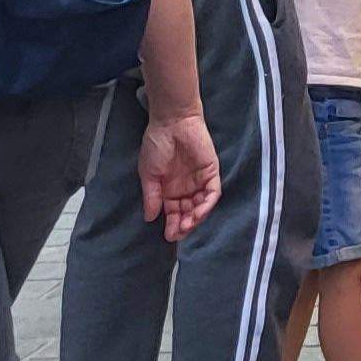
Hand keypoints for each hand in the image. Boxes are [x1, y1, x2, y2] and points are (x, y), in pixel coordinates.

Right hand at [140, 113, 219, 239]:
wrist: (171, 123)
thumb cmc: (156, 145)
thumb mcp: (148, 174)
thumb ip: (151, 196)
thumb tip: (150, 218)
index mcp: (169, 189)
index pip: (173, 212)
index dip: (172, 225)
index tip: (168, 236)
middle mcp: (185, 188)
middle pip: (188, 212)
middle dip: (184, 225)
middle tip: (178, 234)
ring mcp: (199, 181)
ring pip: (201, 206)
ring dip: (196, 218)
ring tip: (187, 225)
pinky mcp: (211, 172)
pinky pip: (212, 193)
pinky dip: (207, 204)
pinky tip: (199, 212)